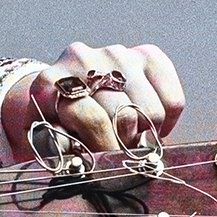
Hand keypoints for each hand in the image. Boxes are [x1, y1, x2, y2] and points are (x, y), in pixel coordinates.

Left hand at [1, 42, 185, 159]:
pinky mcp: (146, 55)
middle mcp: (83, 60)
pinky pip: (173, 100)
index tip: (107, 162)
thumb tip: (75, 155)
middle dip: (123, 144)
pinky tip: (147, 125)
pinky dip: (166, 121)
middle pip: (125, 116)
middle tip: (116, 151)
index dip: (104, 147)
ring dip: (143, 133)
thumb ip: (55, 146)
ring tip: (127, 136)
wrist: (61, 88)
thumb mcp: (44, 136)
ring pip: (151, 110)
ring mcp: (116, 54)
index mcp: (51, 82)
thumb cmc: (55, 120)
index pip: (92, 119)